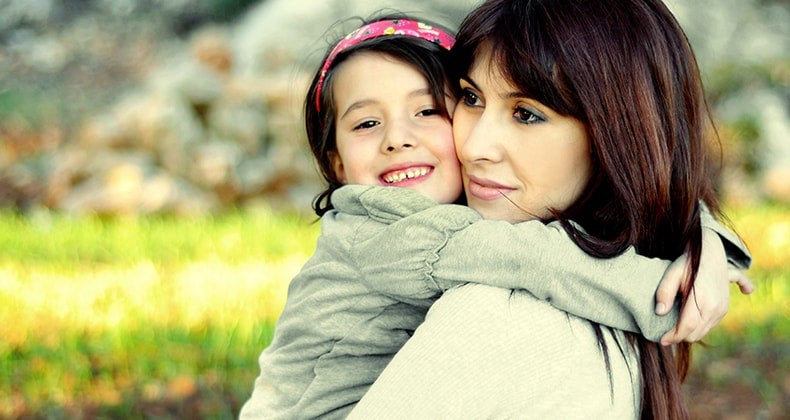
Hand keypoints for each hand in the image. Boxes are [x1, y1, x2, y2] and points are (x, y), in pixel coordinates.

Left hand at [655, 230, 752, 345]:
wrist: (711, 253)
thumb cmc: (688, 263)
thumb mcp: (672, 274)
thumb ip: (664, 293)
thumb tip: (660, 313)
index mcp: (701, 299)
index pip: (686, 328)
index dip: (673, 337)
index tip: (662, 340)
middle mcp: (715, 307)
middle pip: (696, 333)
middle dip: (680, 337)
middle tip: (666, 334)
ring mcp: (722, 308)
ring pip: (704, 332)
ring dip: (690, 333)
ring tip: (675, 328)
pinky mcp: (725, 308)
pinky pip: (711, 325)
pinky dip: (700, 327)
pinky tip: (690, 324)